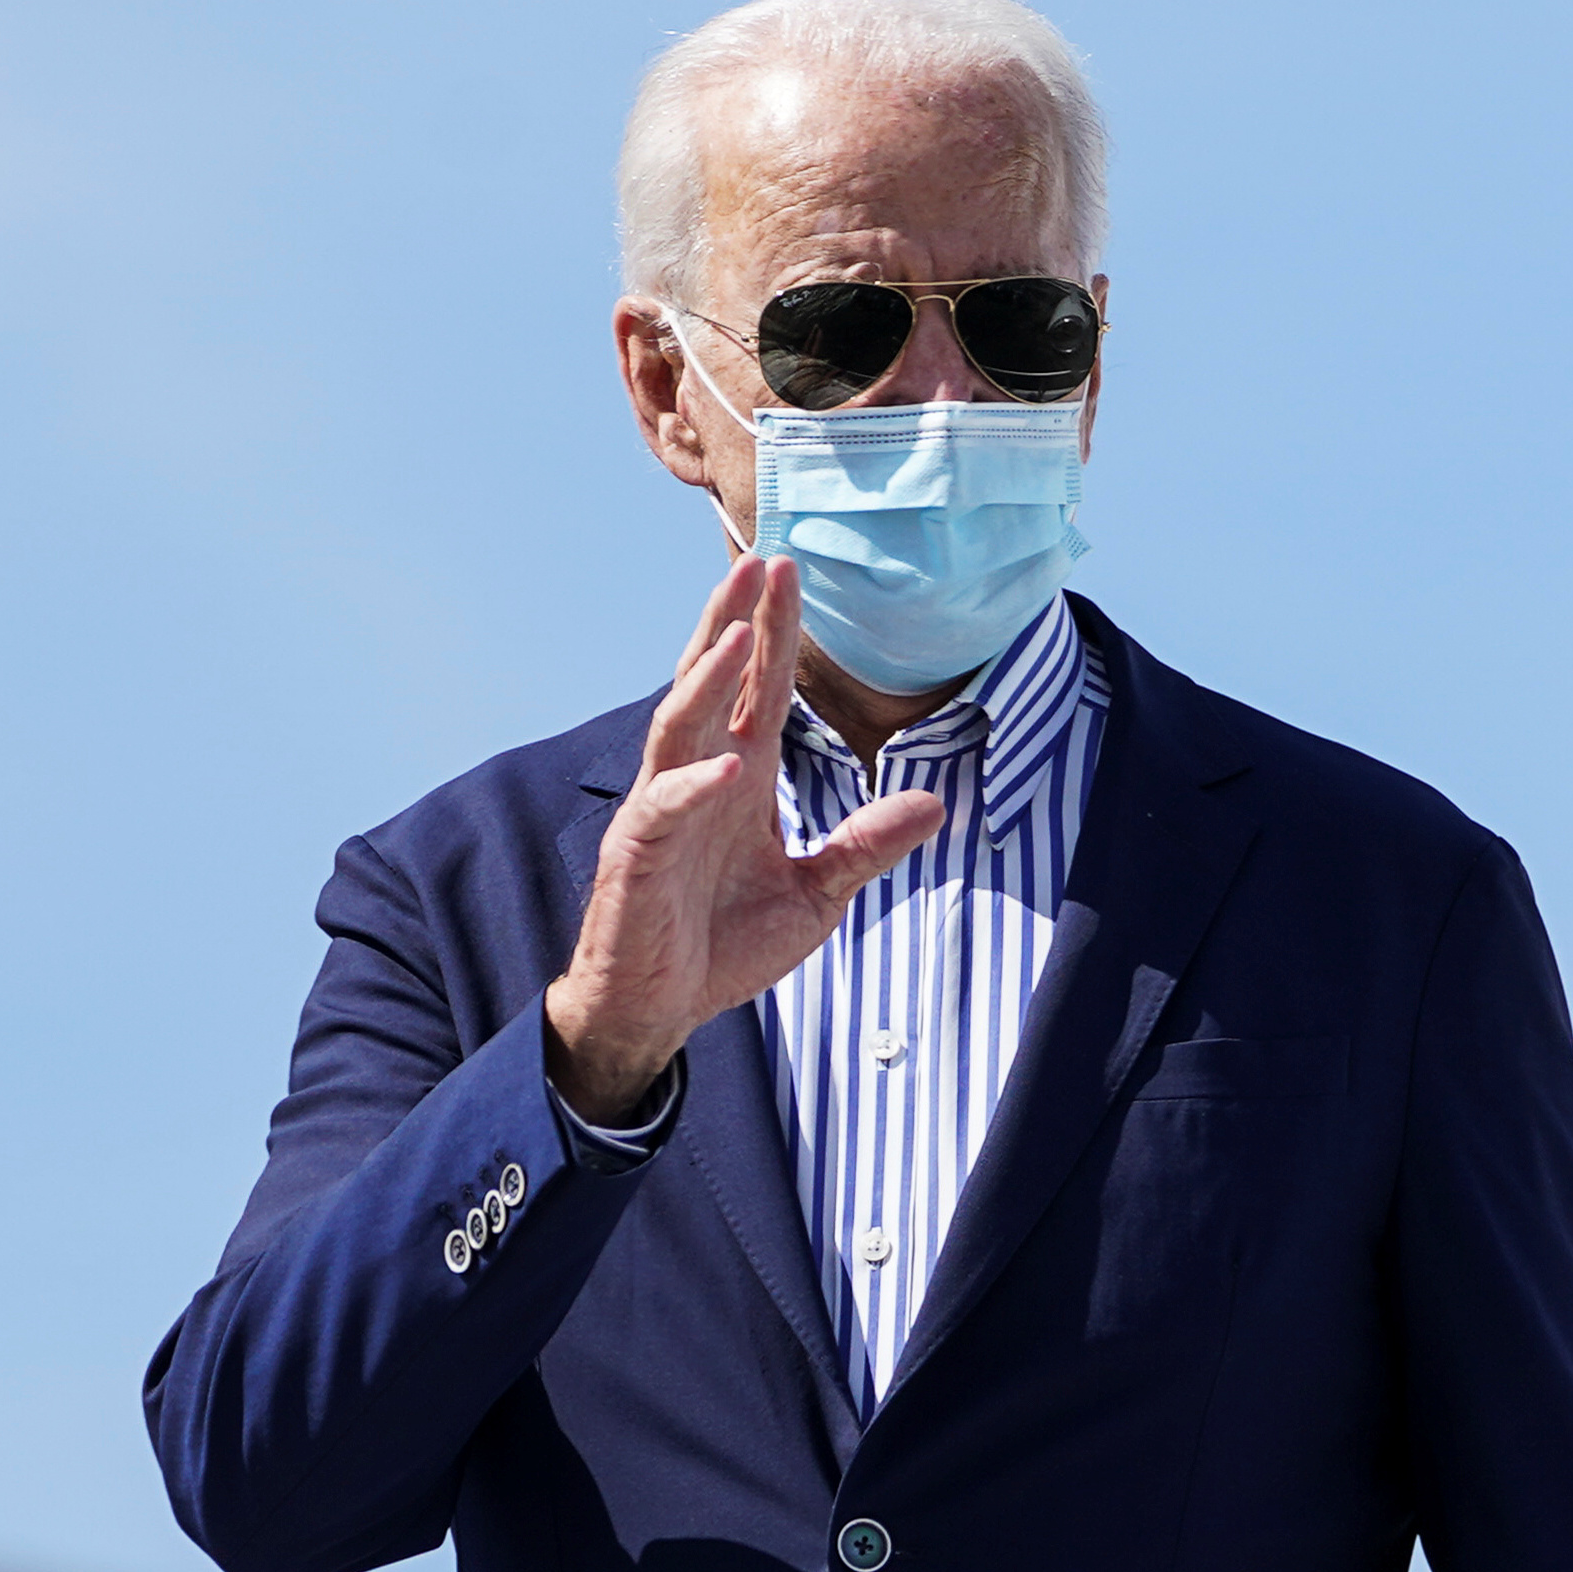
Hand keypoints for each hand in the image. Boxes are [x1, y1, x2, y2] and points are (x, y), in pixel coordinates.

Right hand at [543, 556, 944, 1123]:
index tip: (790, 571)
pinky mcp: (637, 856)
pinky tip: (726, 765)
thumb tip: (934, 803)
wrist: (662, 1008)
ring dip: (706, 679)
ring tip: (733, 634)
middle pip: (712, 682)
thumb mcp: (816, 894)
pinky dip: (693, 787)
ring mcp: (663, 812)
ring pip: (678, 726)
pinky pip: (664, 811)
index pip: (760, 690)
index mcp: (739, 777)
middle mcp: (697, 778)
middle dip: (732, 622)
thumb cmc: (724, 943)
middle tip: (757, 562)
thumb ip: (866, 846)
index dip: (773, 633)